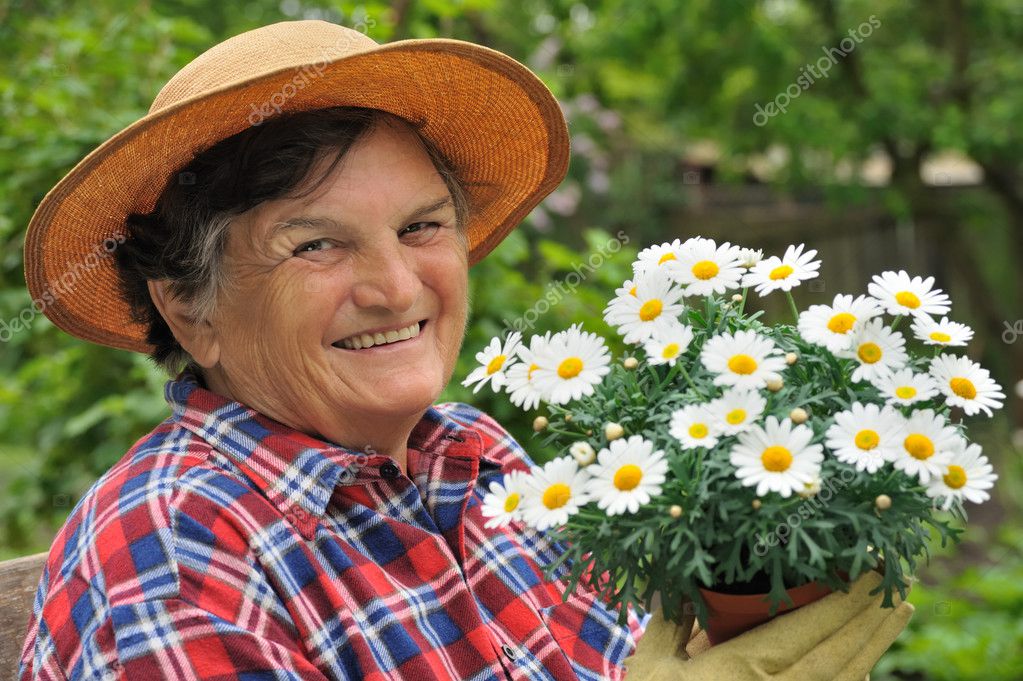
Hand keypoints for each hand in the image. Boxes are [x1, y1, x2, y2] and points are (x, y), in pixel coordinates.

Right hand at [623, 571, 913, 679]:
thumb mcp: (652, 666)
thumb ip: (668, 621)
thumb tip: (671, 582)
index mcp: (746, 670)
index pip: (810, 628)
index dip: (846, 599)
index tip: (871, 571)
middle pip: (841, 653)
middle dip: (873, 616)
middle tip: (900, 584)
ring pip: (846, 679)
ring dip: (875, 645)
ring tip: (897, 614)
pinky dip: (853, 680)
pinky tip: (863, 666)